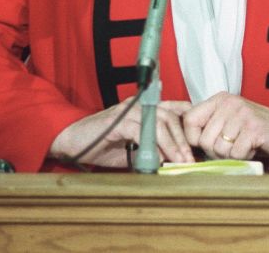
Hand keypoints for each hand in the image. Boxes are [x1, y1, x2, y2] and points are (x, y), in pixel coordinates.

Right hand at [49, 97, 192, 166]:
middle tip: (189, 159)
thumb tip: (171, 161)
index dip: (188, 122)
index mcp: (146, 109)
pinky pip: (141, 130)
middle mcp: (140, 106)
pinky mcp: (118, 120)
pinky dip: (151, 144)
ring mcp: (129, 111)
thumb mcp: (132, 150)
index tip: (198, 141)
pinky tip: (157, 157)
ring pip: (159, 123)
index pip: (175, 109)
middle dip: (182, 139)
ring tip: (179, 160)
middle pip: (171, 117)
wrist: (70, 143)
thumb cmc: (102, 146)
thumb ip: (151, 151)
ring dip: (171, 143)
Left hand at [183, 92, 268, 161]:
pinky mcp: (254, 129)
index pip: (189, 120)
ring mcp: (243, 115)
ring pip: (219, 149)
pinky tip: (254, 148)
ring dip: (232, 154)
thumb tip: (179, 142)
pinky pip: (236, 154)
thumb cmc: (257, 130)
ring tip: (245, 145)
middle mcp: (230, 103)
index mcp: (220, 99)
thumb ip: (208, 125)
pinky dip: (244, 157)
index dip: (194, 139)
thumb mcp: (230, 120)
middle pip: (204, 140)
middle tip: (234, 145)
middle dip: (217, 151)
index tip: (207, 144)